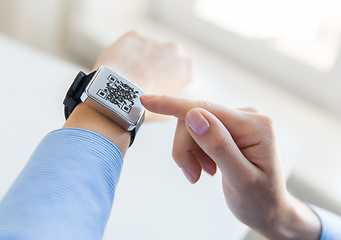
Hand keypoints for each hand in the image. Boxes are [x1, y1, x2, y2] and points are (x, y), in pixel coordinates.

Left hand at [94, 31, 192, 121]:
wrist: (119, 97)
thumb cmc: (145, 108)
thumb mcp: (171, 111)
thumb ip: (176, 96)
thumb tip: (171, 94)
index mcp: (186, 67)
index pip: (184, 71)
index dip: (172, 80)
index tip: (162, 88)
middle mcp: (174, 49)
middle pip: (168, 56)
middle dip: (160, 65)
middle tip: (146, 82)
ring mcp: (153, 41)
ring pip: (149, 49)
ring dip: (142, 59)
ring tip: (130, 78)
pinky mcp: (134, 37)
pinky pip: (132, 44)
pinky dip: (127, 53)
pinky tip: (121, 68)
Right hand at [141, 95, 320, 239]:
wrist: (268, 209)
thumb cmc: (261, 199)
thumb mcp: (241, 178)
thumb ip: (219, 146)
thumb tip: (193, 116)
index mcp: (255, 125)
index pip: (205, 109)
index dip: (172, 105)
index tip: (146, 100)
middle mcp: (246, 116)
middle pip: (195, 119)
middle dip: (186, 148)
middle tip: (191, 174)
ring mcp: (237, 121)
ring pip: (192, 127)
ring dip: (190, 152)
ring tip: (202, 174)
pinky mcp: (228, 129)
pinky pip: (198, 132)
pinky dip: (195, 152)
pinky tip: (207, 167)